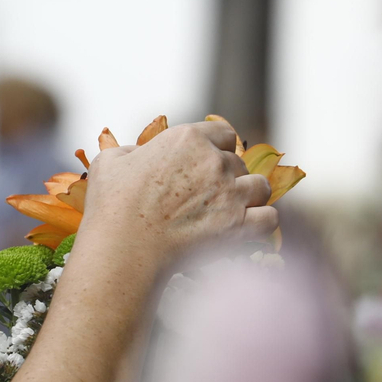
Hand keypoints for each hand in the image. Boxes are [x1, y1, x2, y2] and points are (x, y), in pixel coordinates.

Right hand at [83, 120, 276, 260]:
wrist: (123, 249)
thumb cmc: (112, 207)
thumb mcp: (110, 162)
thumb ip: (132, 151)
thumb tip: (138, 155)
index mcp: (188, 139)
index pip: (223, 133)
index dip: (218, 148)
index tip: (208, 164)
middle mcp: (215, 161)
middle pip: (239, 163)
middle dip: (228, 179)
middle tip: (209, 198)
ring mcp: (231, 193)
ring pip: (261, 187)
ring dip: (250, 197)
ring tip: (234, 211)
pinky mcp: (239, 225)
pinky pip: (270, 218)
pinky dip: (263, 224)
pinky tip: (249, 229)